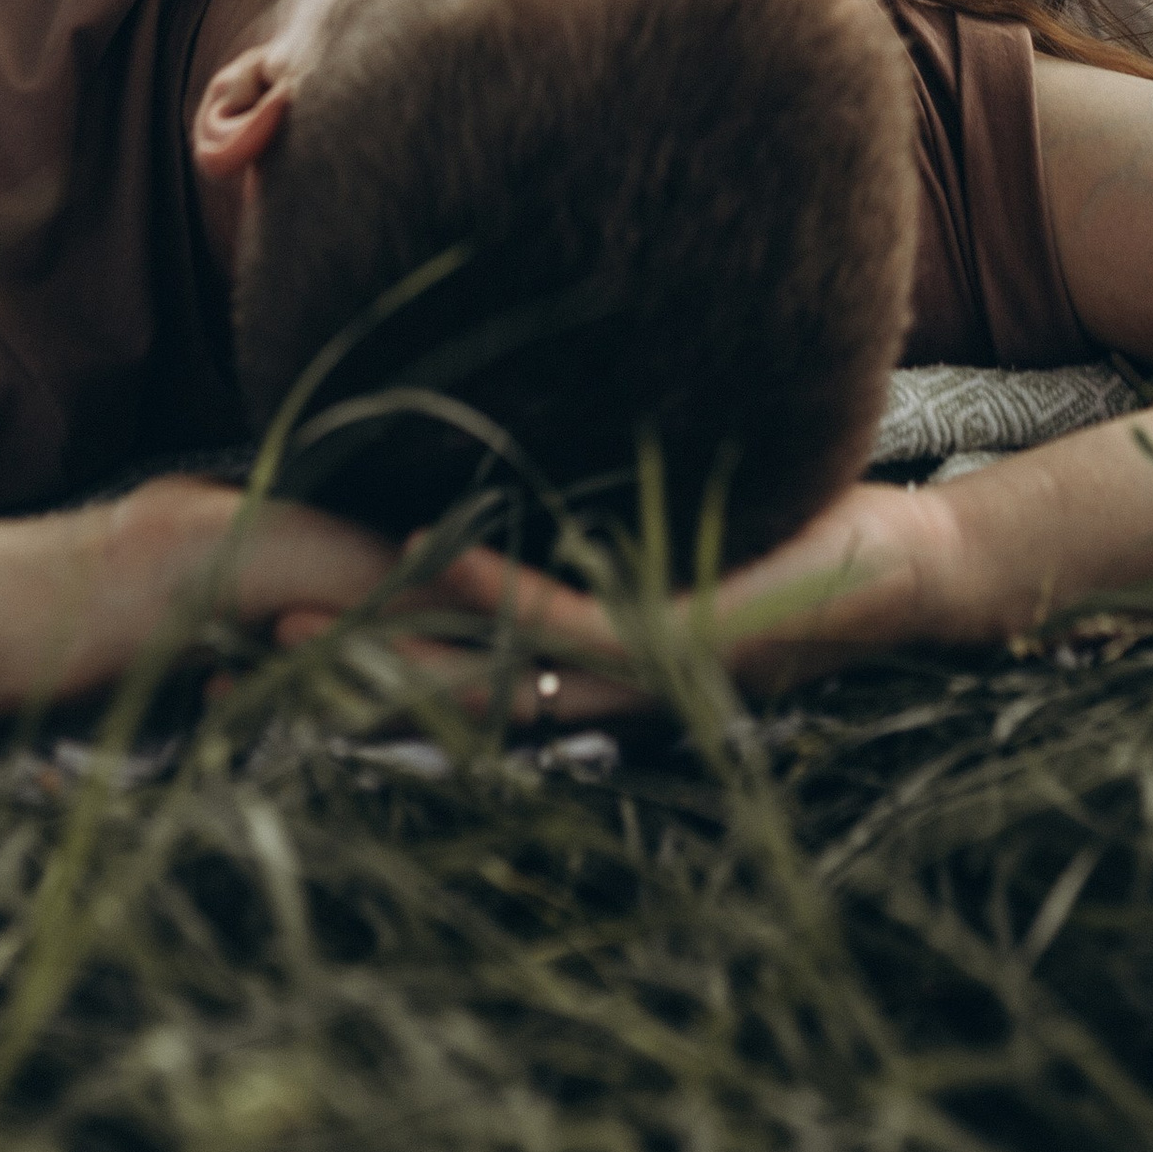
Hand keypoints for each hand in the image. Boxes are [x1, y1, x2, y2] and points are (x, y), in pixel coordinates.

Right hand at [316, 477, 992, 721]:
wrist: (917, 575)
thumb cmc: (798, 543)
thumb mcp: (673, 528)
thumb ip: (595, 516)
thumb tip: (521, 465)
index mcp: (593, 660)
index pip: (449, 671)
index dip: (355, 660)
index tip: (258, 630)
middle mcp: (604, 680)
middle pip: (448, 687)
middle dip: (344, 670)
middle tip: (235, 643)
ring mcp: (642, 664)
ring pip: (493, 664)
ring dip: (397, 645)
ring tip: (300, 605)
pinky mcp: (686, 631)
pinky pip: (577, 618)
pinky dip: (505, 593)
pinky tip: (445, 553)